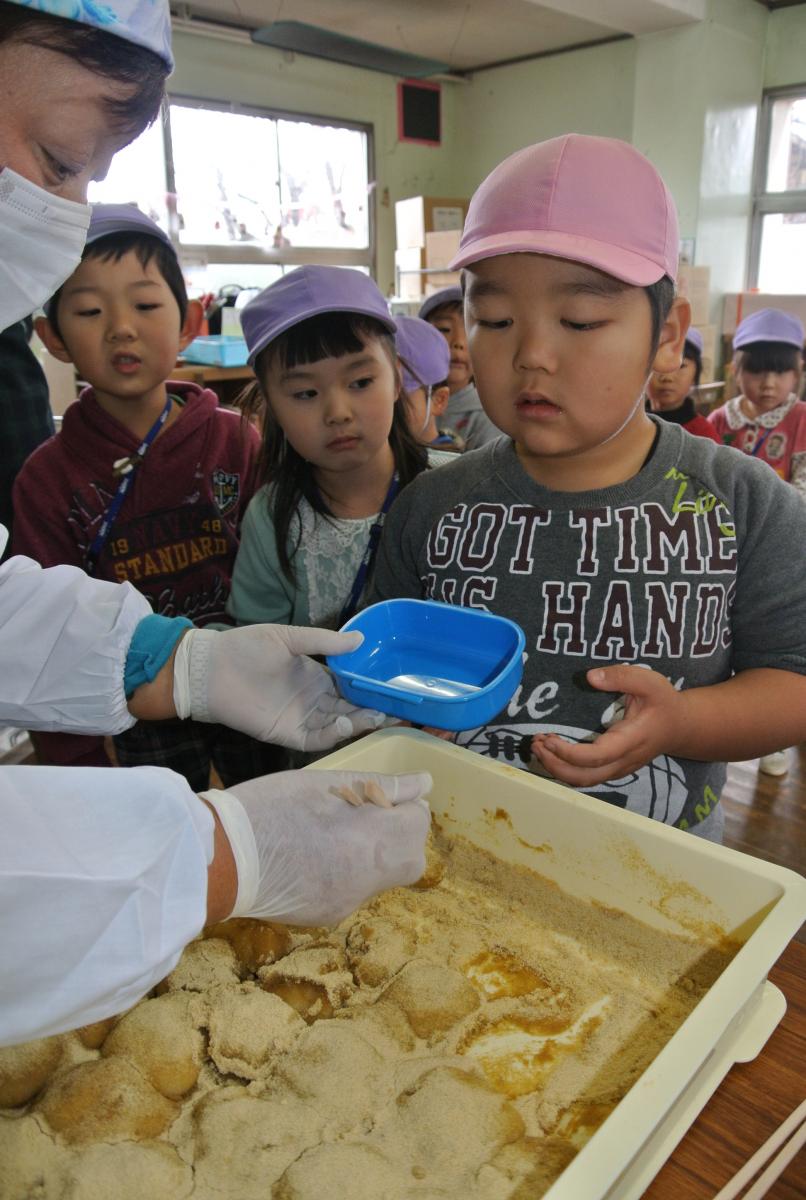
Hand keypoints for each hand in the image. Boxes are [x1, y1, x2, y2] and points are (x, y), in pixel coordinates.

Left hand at [173, 625, 386, 750]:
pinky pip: (315, 738)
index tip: (395, 689)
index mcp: (317, 677)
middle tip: (397, 710)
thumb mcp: (287, 637)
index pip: (352, 687)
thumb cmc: (246, 647)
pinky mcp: (287, 734)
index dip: (372, 690)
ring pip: (338, 725)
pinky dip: (332, 734)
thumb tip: (360, 639)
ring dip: (358, 722)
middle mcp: (314, 700)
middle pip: (351, 709)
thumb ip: (323, 641)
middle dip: (373, 711)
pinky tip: (344, 722)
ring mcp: (301, 718)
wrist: (211, 669)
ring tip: (376, 716)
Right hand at [201, 769, 431, 924]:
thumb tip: (424, 784)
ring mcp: (347, 902)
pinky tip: (311, 856)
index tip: (373, 797)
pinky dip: (344, 872)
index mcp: (370, 842)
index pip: (418, 822)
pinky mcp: (327, 915)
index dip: (400, 806)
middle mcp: (366, 881)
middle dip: (395, 834)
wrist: (218, 858)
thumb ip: (383, 787)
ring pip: (382, 875)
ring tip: (330, 834)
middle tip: (359, 814)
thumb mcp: (325, 784)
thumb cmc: (270, 807)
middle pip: (410, 857)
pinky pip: (353, 889)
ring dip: (370, 853)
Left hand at [531, 665, 686, 786]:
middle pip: (585, 778)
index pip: (596, 758)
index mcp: (631, 741)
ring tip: (538, 746)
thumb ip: (621, 676)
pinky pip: (586, 776)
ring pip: (584, 781)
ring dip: (557, 768)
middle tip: (536, 743)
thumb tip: (590, 677)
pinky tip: (552, 750)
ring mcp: (618, 769)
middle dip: (555, 765)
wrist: (681, 727)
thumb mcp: (649, 681)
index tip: (548, 738)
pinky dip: (565, 767)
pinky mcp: (613, 769)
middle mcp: (623, 761)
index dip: (568, 753)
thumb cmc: (664, 702)